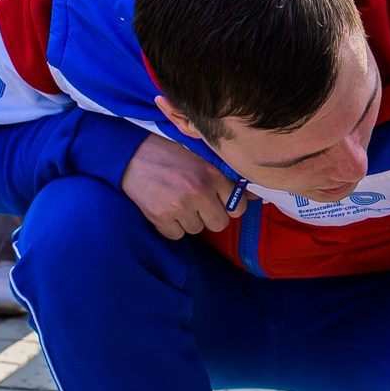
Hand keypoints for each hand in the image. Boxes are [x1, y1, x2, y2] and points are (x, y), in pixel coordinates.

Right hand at [120, 134, 240, 238]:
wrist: (133, 156)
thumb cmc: (170, 157)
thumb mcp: (202, 160)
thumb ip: (227, 180)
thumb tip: (256, 198)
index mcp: (213, 175)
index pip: (237, 207)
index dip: (228, 207)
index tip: (218, 201)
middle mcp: (199, 192)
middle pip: (219, 224)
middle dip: (209, 216)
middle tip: (196, 203)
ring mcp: (180, 206)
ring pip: (196, 229)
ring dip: (188, 220)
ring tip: (176, 200)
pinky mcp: (161, 217)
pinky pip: (176, 235)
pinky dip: (171, 226)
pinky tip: (165, 208)